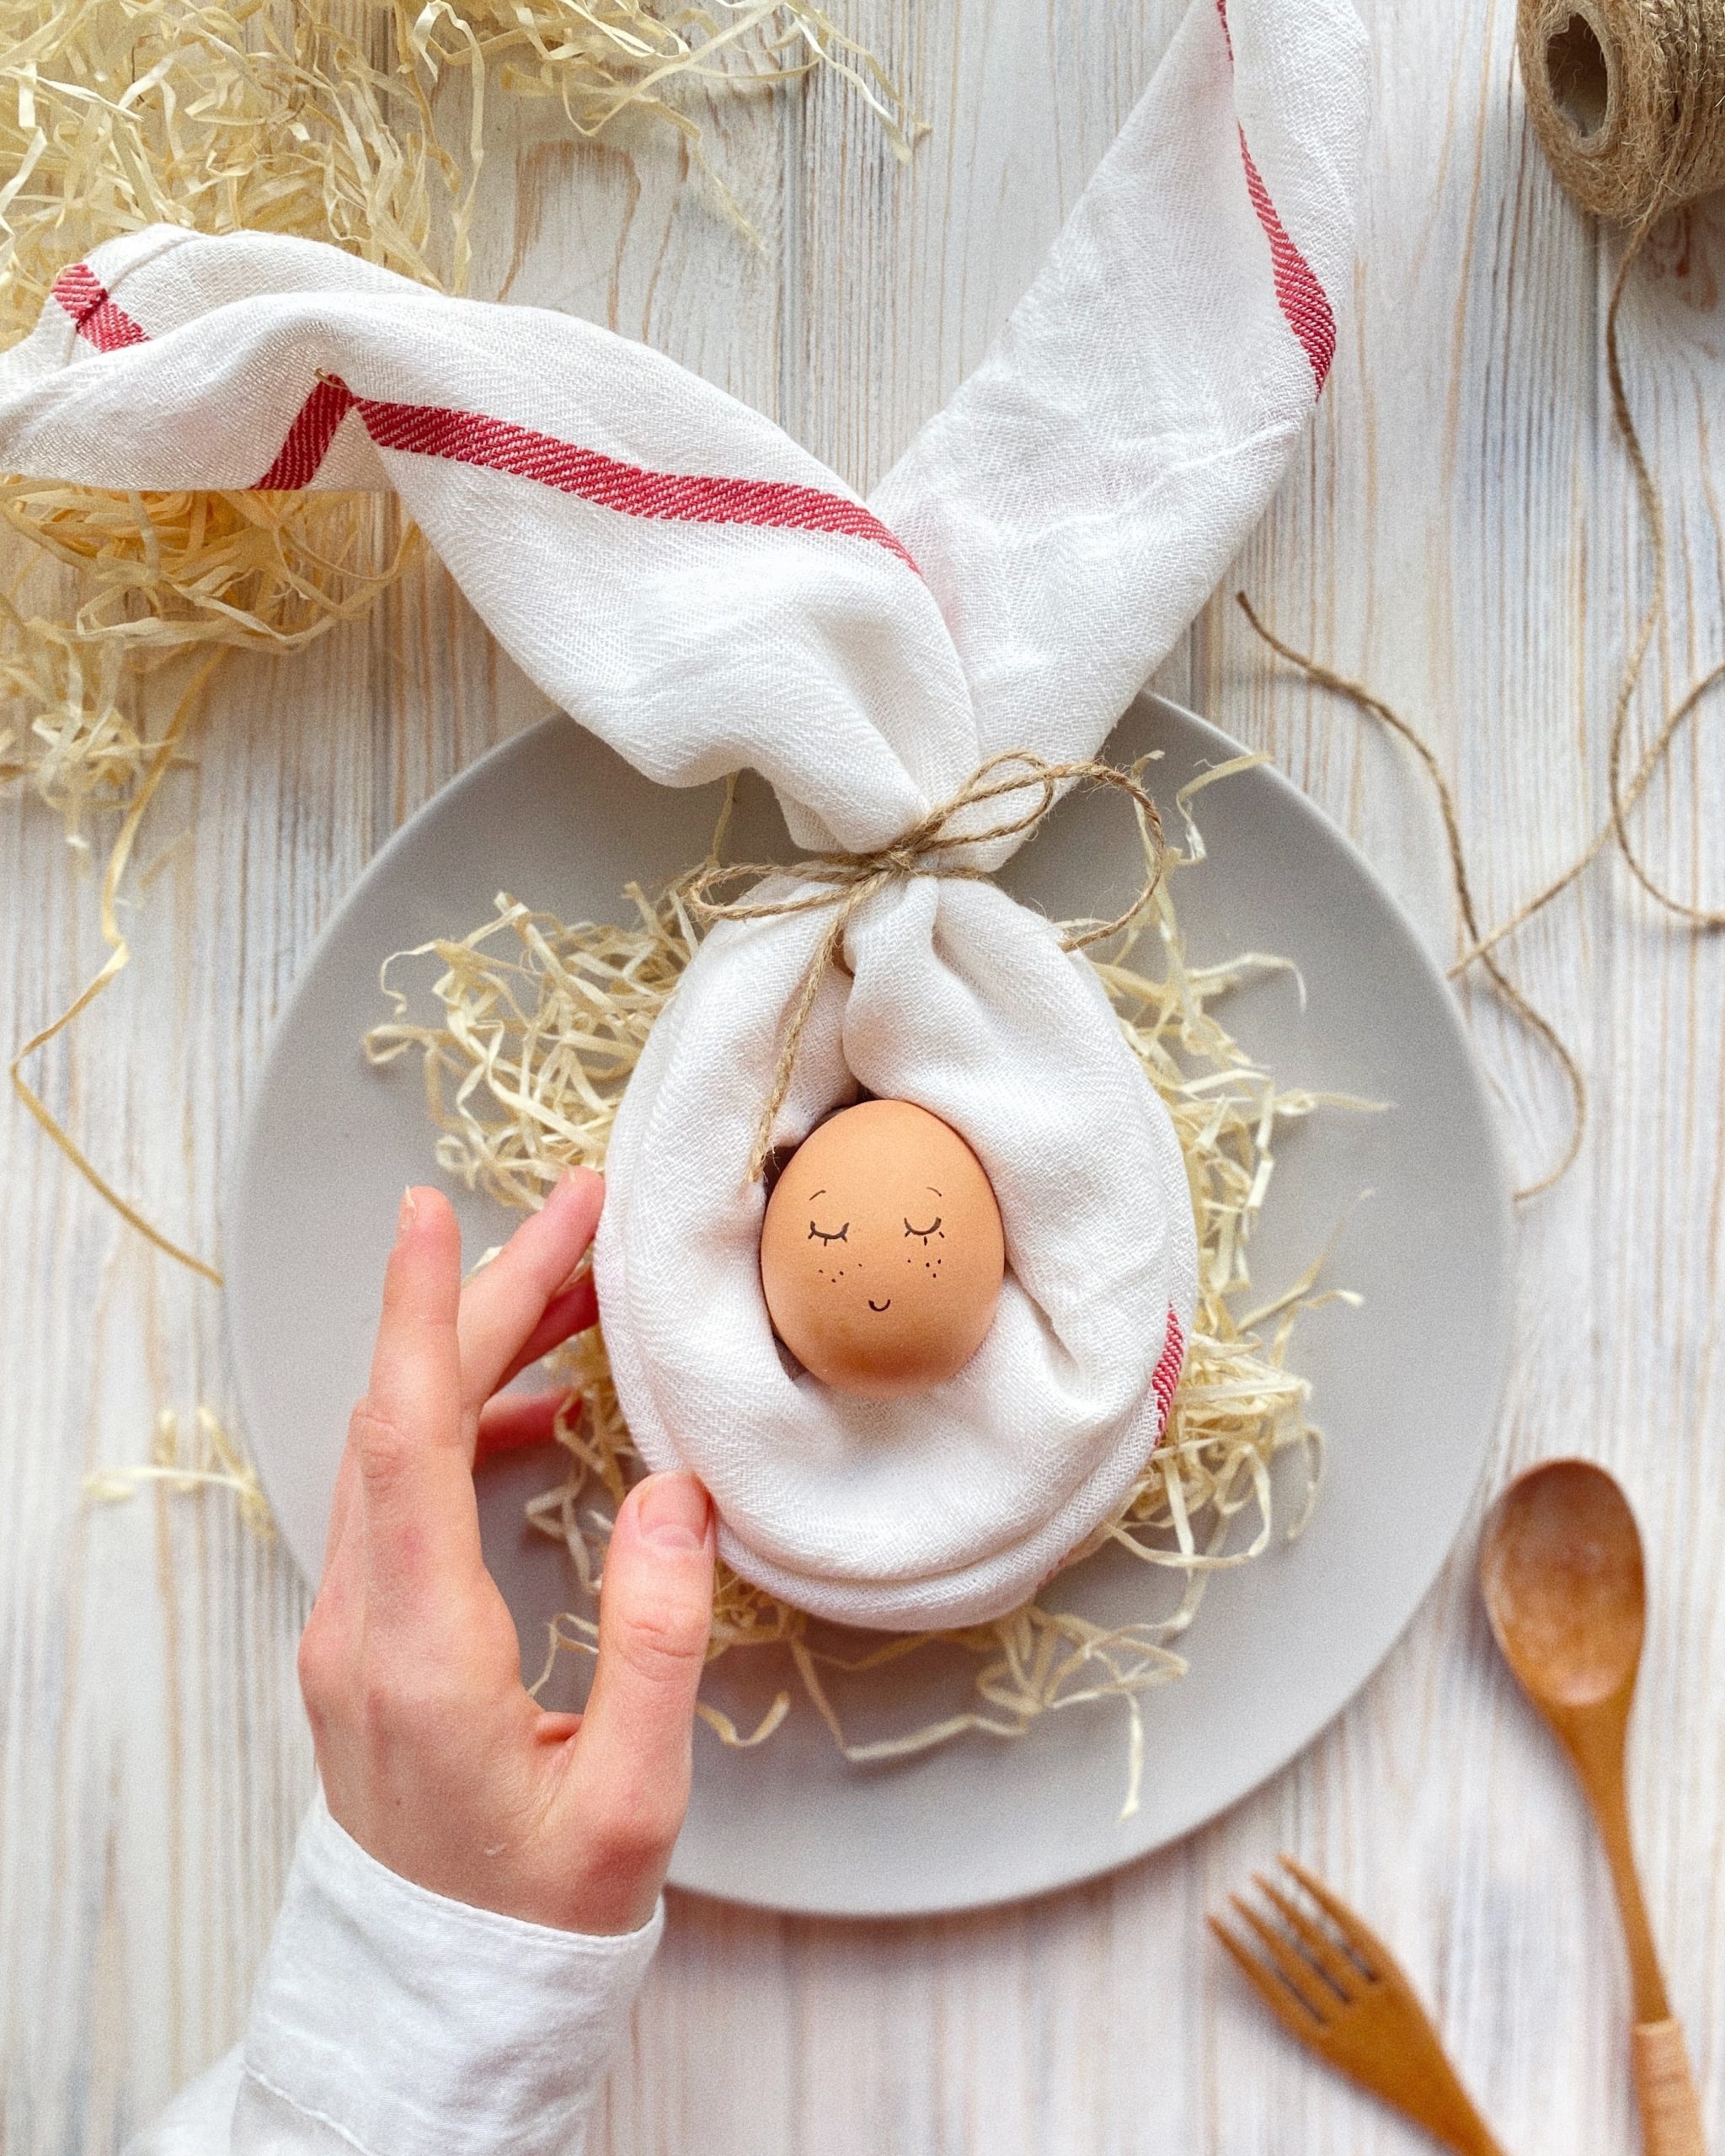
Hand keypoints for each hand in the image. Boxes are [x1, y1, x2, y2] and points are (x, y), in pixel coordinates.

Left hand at [297, 1172, 714, 1934]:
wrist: (443, 1996)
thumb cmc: (541, 1912)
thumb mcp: (635, 1801)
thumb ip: (656, 1641)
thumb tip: (674, 1493)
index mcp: (421, 1655)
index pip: (403, 1442)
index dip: (424, 1316)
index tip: (434, 1214)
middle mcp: (361, 1625)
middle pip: (405, 1415)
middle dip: (491, 1298)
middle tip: (579, 1212)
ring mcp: (349, 1630)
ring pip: (395, 1444)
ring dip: (479, 1352)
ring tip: (578, 1293)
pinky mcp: (364, 1636)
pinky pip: (396, 1493)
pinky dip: (460, 1422)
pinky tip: (533, 1411)